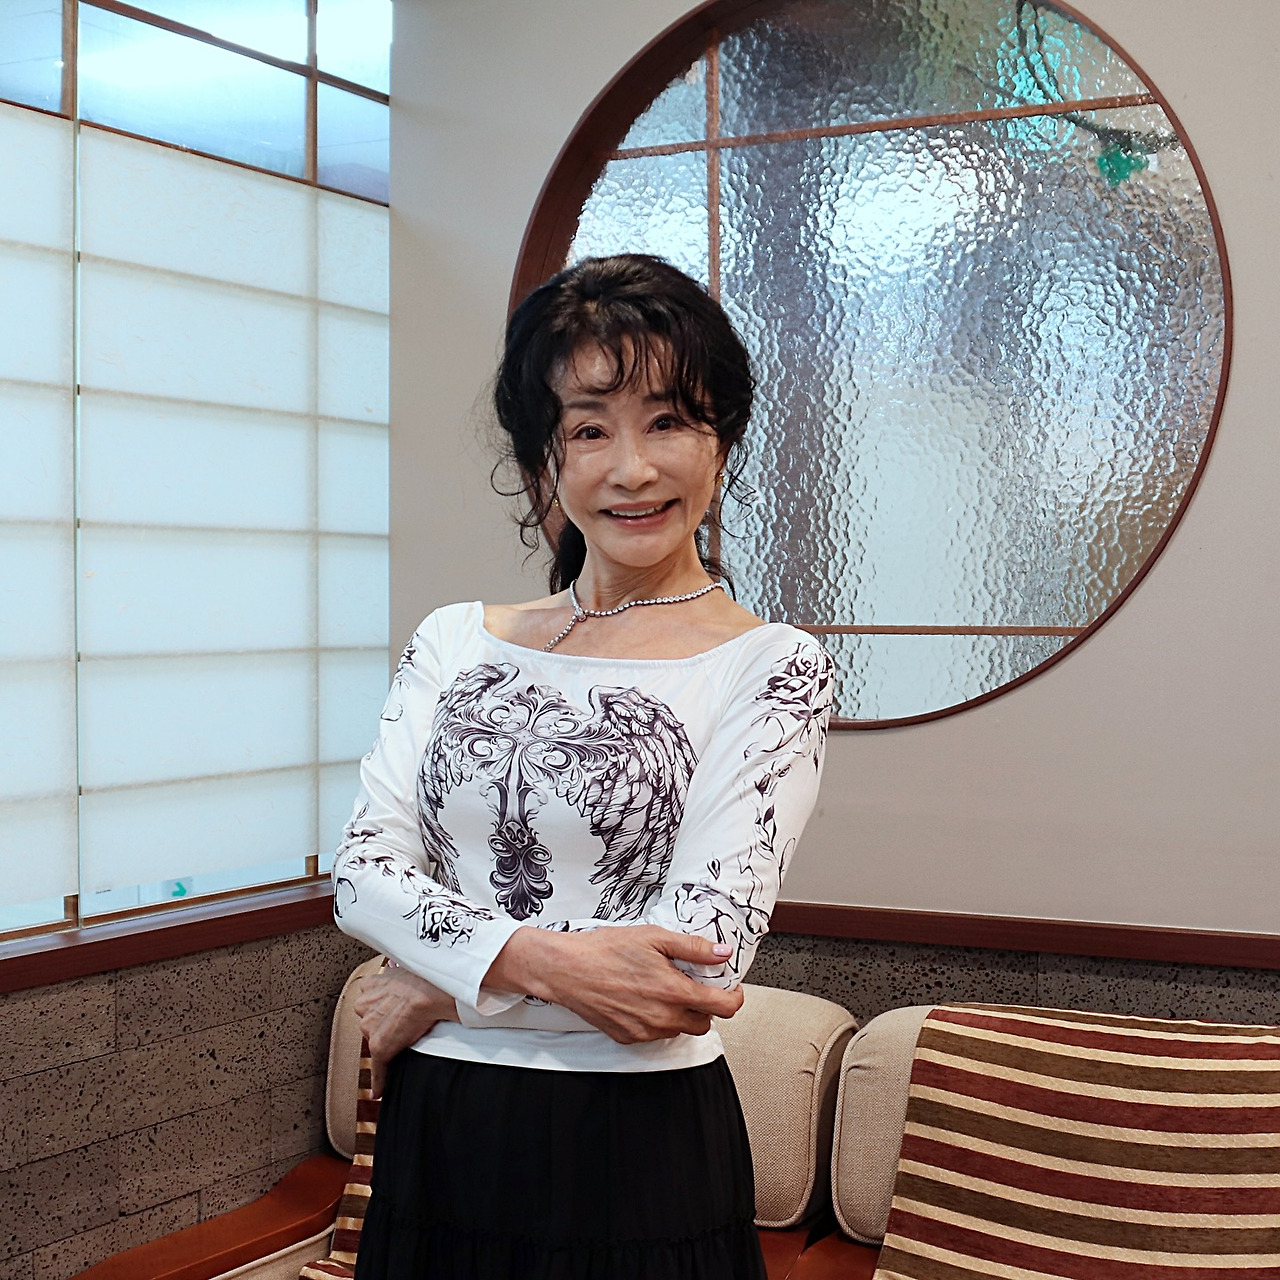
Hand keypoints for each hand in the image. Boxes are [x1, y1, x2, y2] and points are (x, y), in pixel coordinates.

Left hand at [354, 965, 454, 1097]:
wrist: (431, 991)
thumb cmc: (424, 977)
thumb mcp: (402, 969)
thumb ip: (394, 976)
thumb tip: (399, 974)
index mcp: (368, 986)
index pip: (370, 1002)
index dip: (383, 1006)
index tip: (394, 1009)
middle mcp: (363, 1006)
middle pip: (370, 1021)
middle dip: (385, 1023)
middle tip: (405, 1019)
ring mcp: (370, 1028)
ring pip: (376, 1040)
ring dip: (388, 1041)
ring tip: (408, 1034)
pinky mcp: (379, 1047)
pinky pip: (378, 1069)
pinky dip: (379, 1082)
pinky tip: (379, 1091)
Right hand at [488, 926, 744, 1044]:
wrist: (566, 969)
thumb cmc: (605, 949)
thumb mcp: (654, 937)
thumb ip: (693, 948)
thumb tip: (722, 952)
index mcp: (674, 992)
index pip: (724, 1007)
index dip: (734, 996)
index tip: (729, 986)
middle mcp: (663, 1018)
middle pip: (705, 1023)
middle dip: (706, 1006)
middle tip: (693, 984)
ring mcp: (645, 1032)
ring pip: (680, 1030)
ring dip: (682, 1014)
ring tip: (664, 988)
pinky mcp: (628, 1038)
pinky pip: (655, 1034)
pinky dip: (658, 1020)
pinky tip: (644, 998)